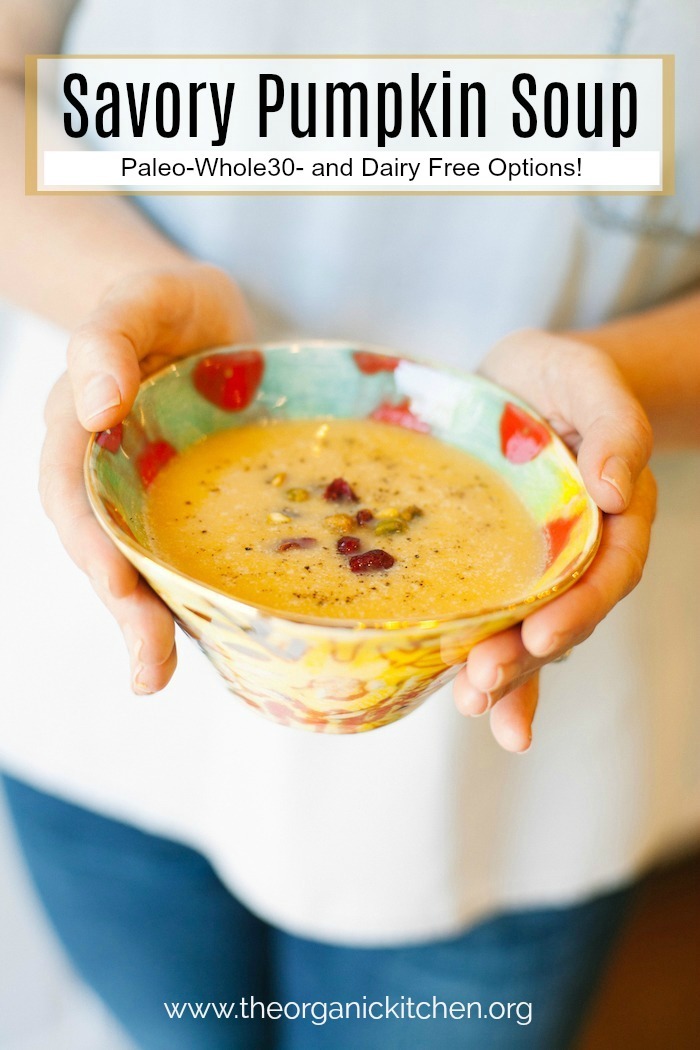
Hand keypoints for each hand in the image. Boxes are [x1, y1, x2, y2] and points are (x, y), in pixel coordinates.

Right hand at [40, 263, 253, 693]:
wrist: (198, 317)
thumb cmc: (163, 308)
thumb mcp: (138, 300)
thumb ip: (108, 338)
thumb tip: (96, 403)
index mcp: (80, 437)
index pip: (74, 500)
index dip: (94, 545)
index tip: (118, 586)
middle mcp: (108, 482)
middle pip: (106, 553)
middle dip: (125, 611)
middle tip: (151, 670)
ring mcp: (150, 503)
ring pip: (147, 568)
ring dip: (158, 625)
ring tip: (167, 676)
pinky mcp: (195, 514)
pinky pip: (195, 558)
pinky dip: (206, 599)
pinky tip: (235, 636)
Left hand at [453, 329, 656, 751]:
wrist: (517, 379)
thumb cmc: (554, 375)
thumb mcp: (586, 377)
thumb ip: (615, 425)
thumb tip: (618, 489)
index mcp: (614, 508)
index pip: (609, 568)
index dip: (580, 606)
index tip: (542, 635)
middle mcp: (583, 548)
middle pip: (568, 613)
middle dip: (530, 655)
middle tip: (485, 680)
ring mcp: (543, 568)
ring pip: (534, 630)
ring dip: (507, 673)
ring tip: (473, 700)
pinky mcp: (504, 574)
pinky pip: (506, 626)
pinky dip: (497, 672)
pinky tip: (480, 713)